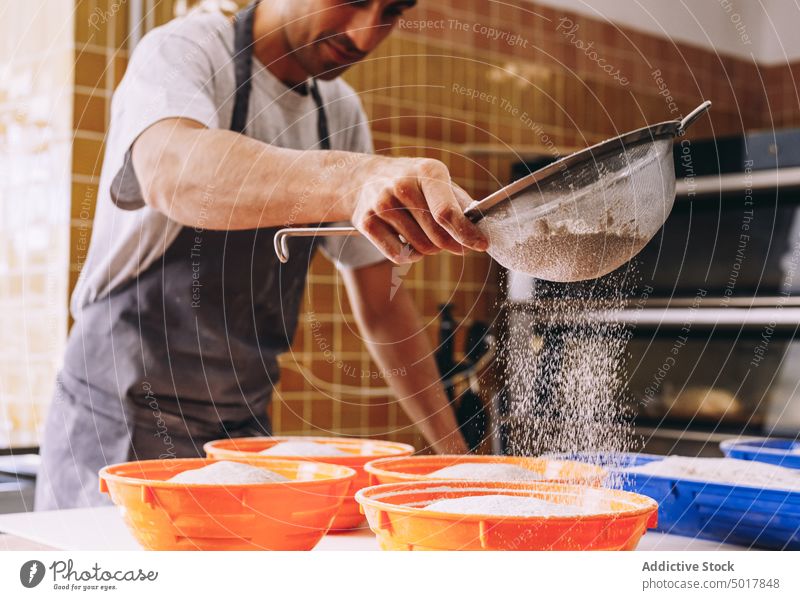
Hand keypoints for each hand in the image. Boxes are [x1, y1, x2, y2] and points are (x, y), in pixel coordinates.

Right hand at [348, 156, 488, 262]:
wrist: (365, 178)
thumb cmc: (412, 182)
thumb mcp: (437, 180)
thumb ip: (461, 203)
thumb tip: (481, 229)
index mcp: (427, 171)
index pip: (447, 212)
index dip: (466, 233)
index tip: (481, 244)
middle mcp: (402, 185)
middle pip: (437, 236)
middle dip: (450, 244)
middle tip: (453, 243)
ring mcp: (382, 204)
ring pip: (420, 248)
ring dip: (429, 249)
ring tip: (423, 232)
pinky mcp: (367, 223)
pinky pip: (400, 256)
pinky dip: (410, 255)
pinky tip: (407, 239)